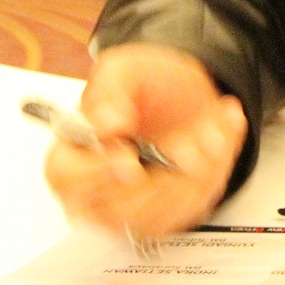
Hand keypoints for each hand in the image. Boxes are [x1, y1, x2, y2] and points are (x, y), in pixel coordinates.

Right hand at [43, 43, 246, 239]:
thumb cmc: (149, 86)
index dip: (97, 173)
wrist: (188, 95)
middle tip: (186, 137)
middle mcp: (98, 188)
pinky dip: (214, 169)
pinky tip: (217, 138)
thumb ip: (109, 90)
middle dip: (164, 170)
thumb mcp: (126, 69)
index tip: (129, 158)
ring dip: (197, 166)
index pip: (67, 178)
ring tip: (208, 129)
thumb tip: (105, 124)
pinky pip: (193, 205)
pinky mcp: (167, 215)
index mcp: (74, 151)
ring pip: (162, 208)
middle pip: (120, 204)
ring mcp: (133, 208)